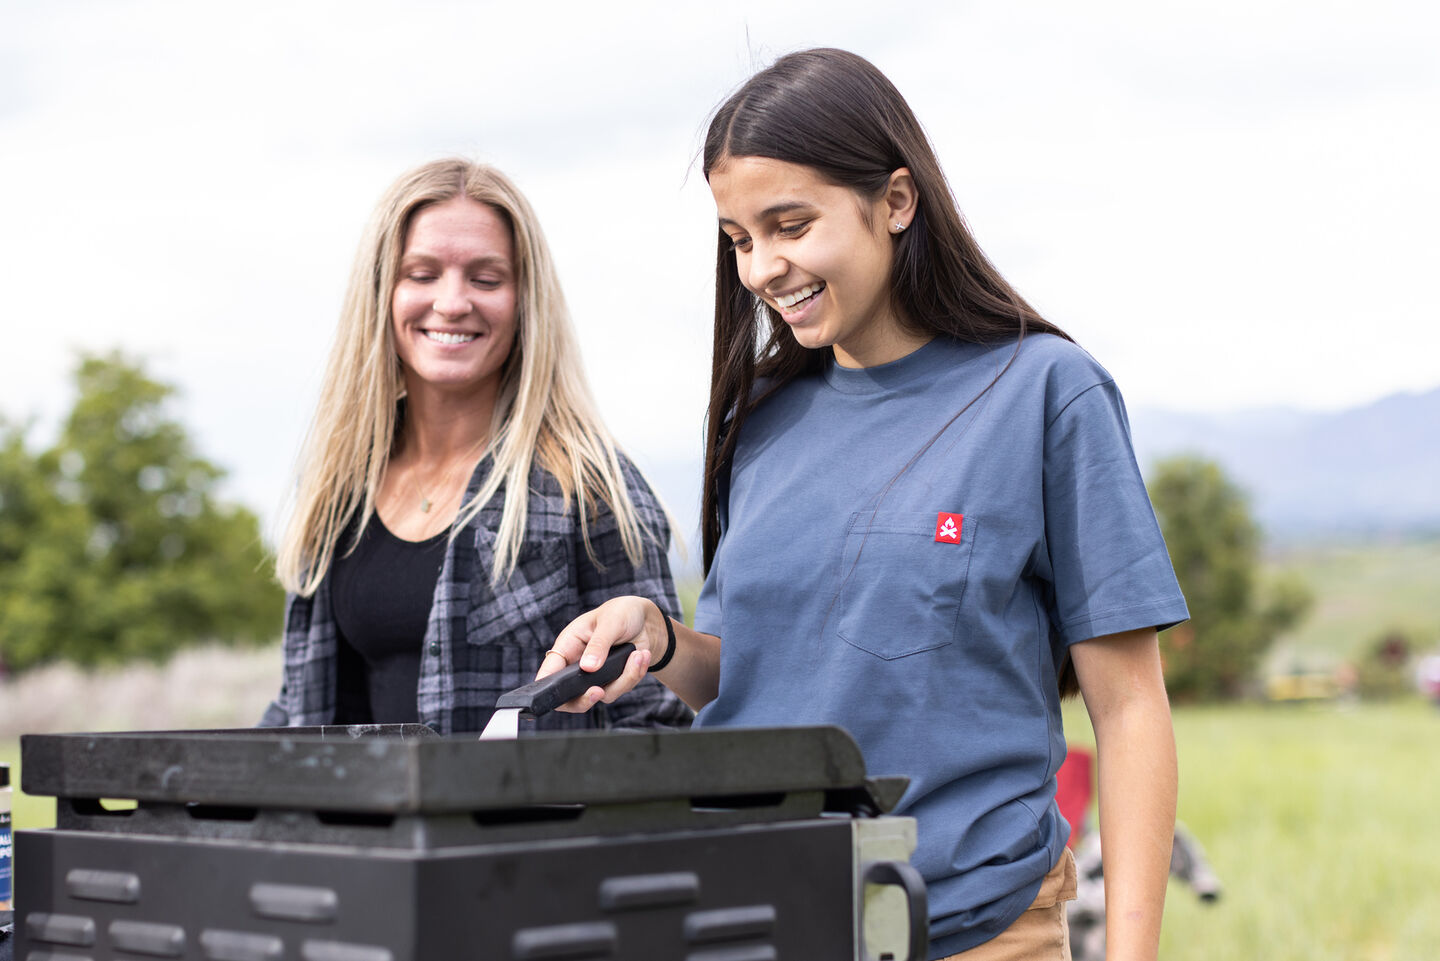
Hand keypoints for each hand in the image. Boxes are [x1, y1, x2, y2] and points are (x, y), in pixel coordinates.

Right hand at [541, 596, 662, 711]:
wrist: (646, 621)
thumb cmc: (621, 613)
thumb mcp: (609, 622)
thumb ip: (598, 644)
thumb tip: (588, 667)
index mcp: (568, 646)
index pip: (549, 672)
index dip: (547, 688)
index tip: (557, 695)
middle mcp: (578, 665)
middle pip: (569, 698)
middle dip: (585, 699)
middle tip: (599, 691)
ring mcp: (596, 676)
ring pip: (603, 695)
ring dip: (625, 678)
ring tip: (638, 655)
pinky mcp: (614, 681)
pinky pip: (622, 688)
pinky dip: (635, 674)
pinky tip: (642, 656)